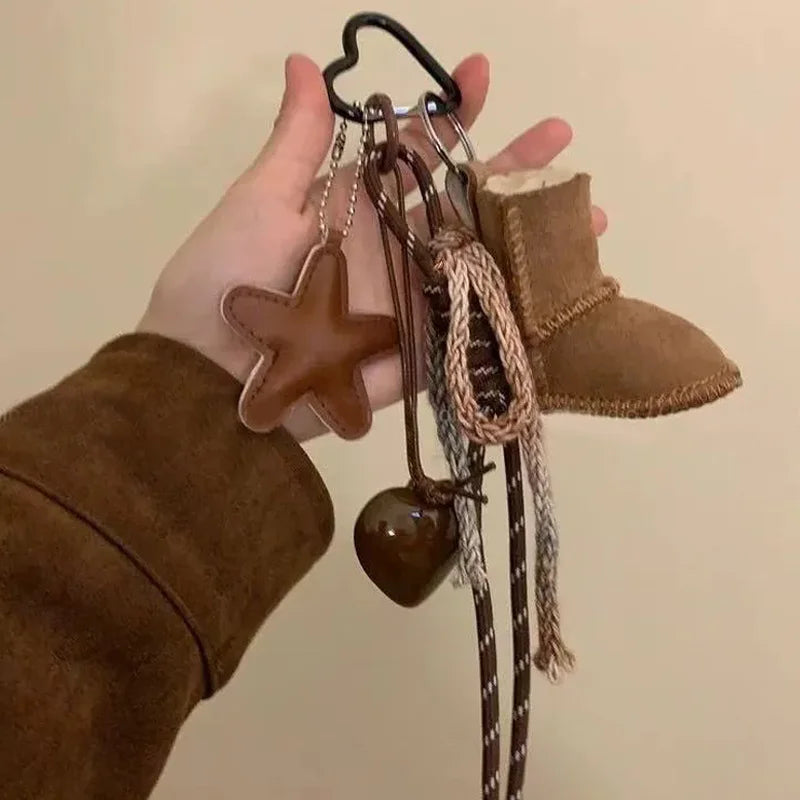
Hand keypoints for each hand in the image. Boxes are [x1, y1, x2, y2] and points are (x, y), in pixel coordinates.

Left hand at [138, 54, 607, 441]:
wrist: (212, 373)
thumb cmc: (229, 278)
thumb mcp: (261, 199)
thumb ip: (297, 140)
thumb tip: (307, 61)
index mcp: (360, 207)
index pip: (417, 152)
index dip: (450, 113)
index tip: (480, 73)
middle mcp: (394, 250)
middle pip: (464, 204)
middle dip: (514, 171)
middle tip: (562, 139)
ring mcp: (411, 303)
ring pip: (482, 264)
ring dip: (532, 241)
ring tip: (588, 217)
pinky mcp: (419, 354)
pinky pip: (474, 331)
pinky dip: (517, 314)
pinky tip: (563, 293)